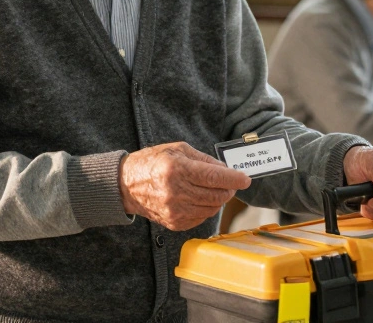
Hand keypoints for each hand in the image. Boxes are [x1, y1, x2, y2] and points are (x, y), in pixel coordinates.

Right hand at [119, 142, 249, 230]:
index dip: (234, 179)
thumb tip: (225, 168)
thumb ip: (204, 159)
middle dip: (228, 189)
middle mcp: (177, 192)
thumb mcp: (177, 149)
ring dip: (218, 199)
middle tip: (230, 183)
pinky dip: (207, 208)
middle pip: (216, 195)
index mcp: (177, 170)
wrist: (127, 185)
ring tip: (214, 189)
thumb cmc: (152, 162)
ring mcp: (175, 210)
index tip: (245, 179)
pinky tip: (200, 198)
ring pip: (212, 208)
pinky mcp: (175, 222)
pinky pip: (202, 217)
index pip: (214, 177)